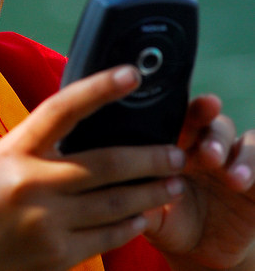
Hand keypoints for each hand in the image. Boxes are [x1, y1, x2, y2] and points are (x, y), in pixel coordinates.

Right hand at [0, 66, 186, 270]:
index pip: (62, 108)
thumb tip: (91, 130)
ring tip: (173, 183)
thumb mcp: (0, 161)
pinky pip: (106, 236)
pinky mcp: (56, 255)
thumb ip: (40, 145)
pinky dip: (131, 224)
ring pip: (115, 202)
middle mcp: (30, 183)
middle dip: (150, 157)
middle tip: (177, 151)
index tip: (131, 74)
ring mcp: (45, 222)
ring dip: (151, 191)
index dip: (99, 88)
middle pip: (105, 163)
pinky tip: (144, 215)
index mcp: (13, 150)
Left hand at [144, 95, 254, 269]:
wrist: (199, 251)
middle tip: (208, 154)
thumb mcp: (153, 215)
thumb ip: (141, 200)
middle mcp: (204, 144)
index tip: (186, 116)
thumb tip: (121, 193)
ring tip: (233, 178)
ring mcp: (232, 160)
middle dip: (212, 133)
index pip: (179, 118)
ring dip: (240, 156)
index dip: (184, 113)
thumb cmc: (168, 221)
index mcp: (174, 143)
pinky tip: (248, 181)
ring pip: (243, 141)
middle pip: (212, 123)